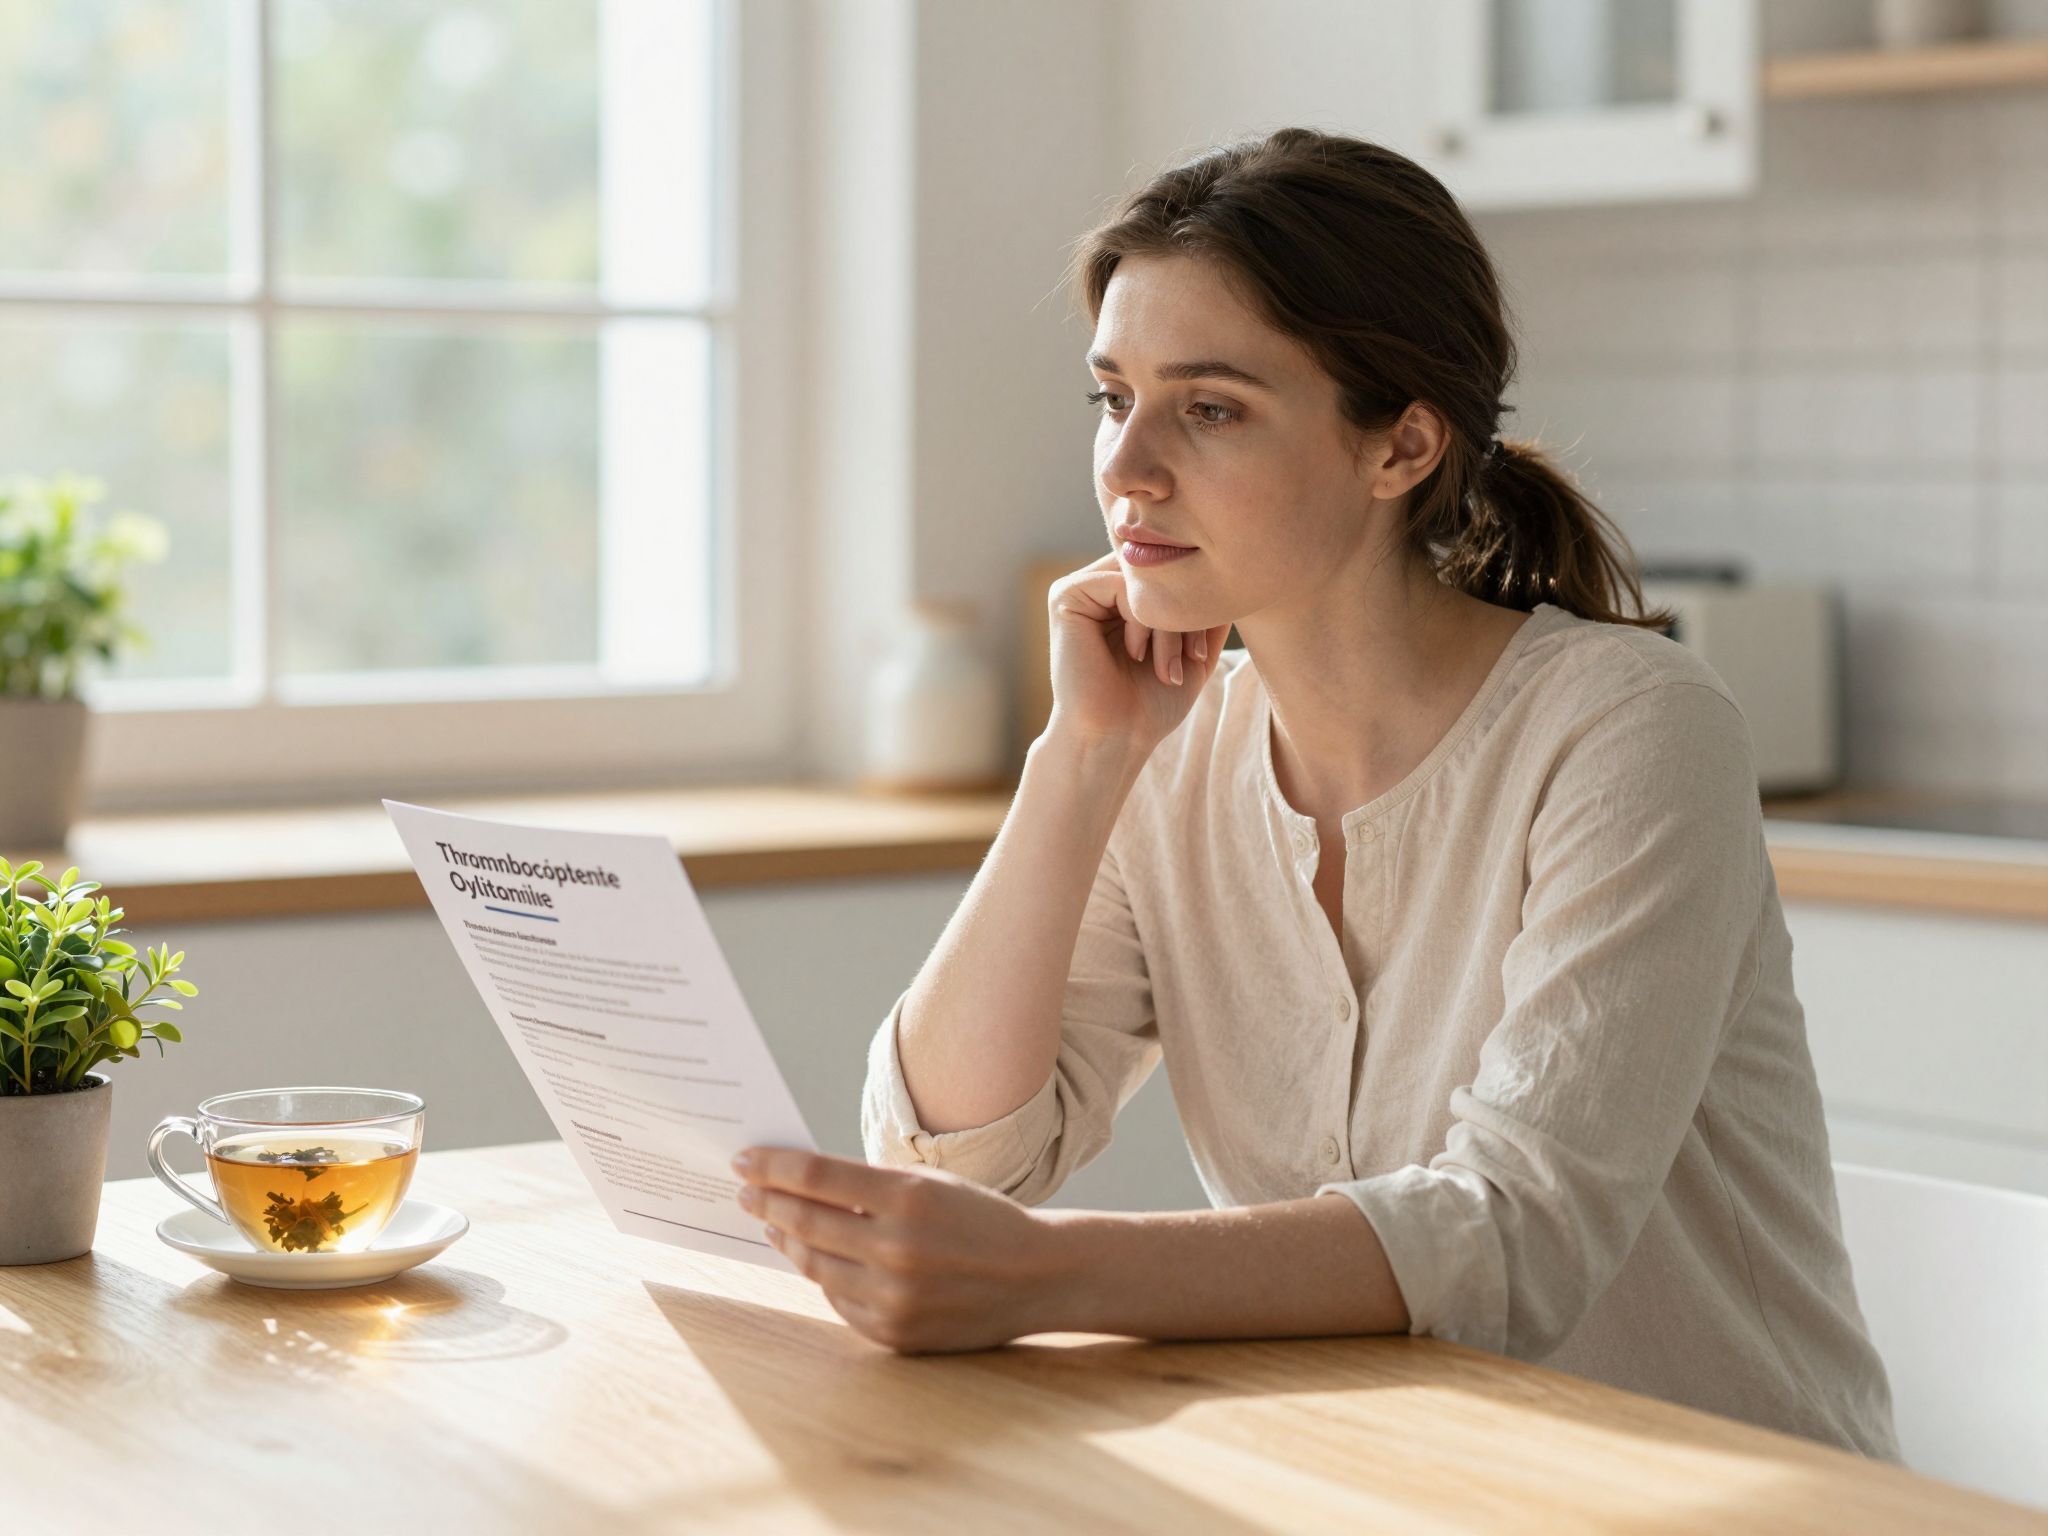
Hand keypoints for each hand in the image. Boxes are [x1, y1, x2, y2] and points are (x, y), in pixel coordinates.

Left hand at [730, 1146, 1065, 1352]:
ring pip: (814, 1265)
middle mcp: (898, 1250)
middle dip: (767, 1201)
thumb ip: (867, 1186)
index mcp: (908, 1199)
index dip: (772, 1166)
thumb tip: (795, 1183)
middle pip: (806, 1221)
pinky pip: (839, 1300)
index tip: (743, 1160)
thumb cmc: (978, 1220)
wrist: (1036, 1277)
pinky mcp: (893, 1333)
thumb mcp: (929, 1185)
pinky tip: (811, 1258)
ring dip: (786, 1240)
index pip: (816, 1176)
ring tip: (771, 1222)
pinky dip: (823, 1276)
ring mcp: (894, 1297)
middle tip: (745, 1190)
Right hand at [1044, 552, 1234, 756]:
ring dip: (1166, 622)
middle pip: (1160, 568)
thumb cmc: (1152, 702)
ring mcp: (1082, 587)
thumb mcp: (1194, 651)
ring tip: (1166, 666)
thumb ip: (1210, 613)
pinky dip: (1139, 619)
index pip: (1172, 569)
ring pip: (1143, 576)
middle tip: (1190, 657)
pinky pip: (1119, 584)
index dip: (1195, 601)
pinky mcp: (1065, 596)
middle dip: (1185, 610)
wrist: (1115, 737)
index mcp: (1126, 594)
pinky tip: (1136, 654)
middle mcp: (1102, 584)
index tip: (1201, 652)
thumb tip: (1236, 575)